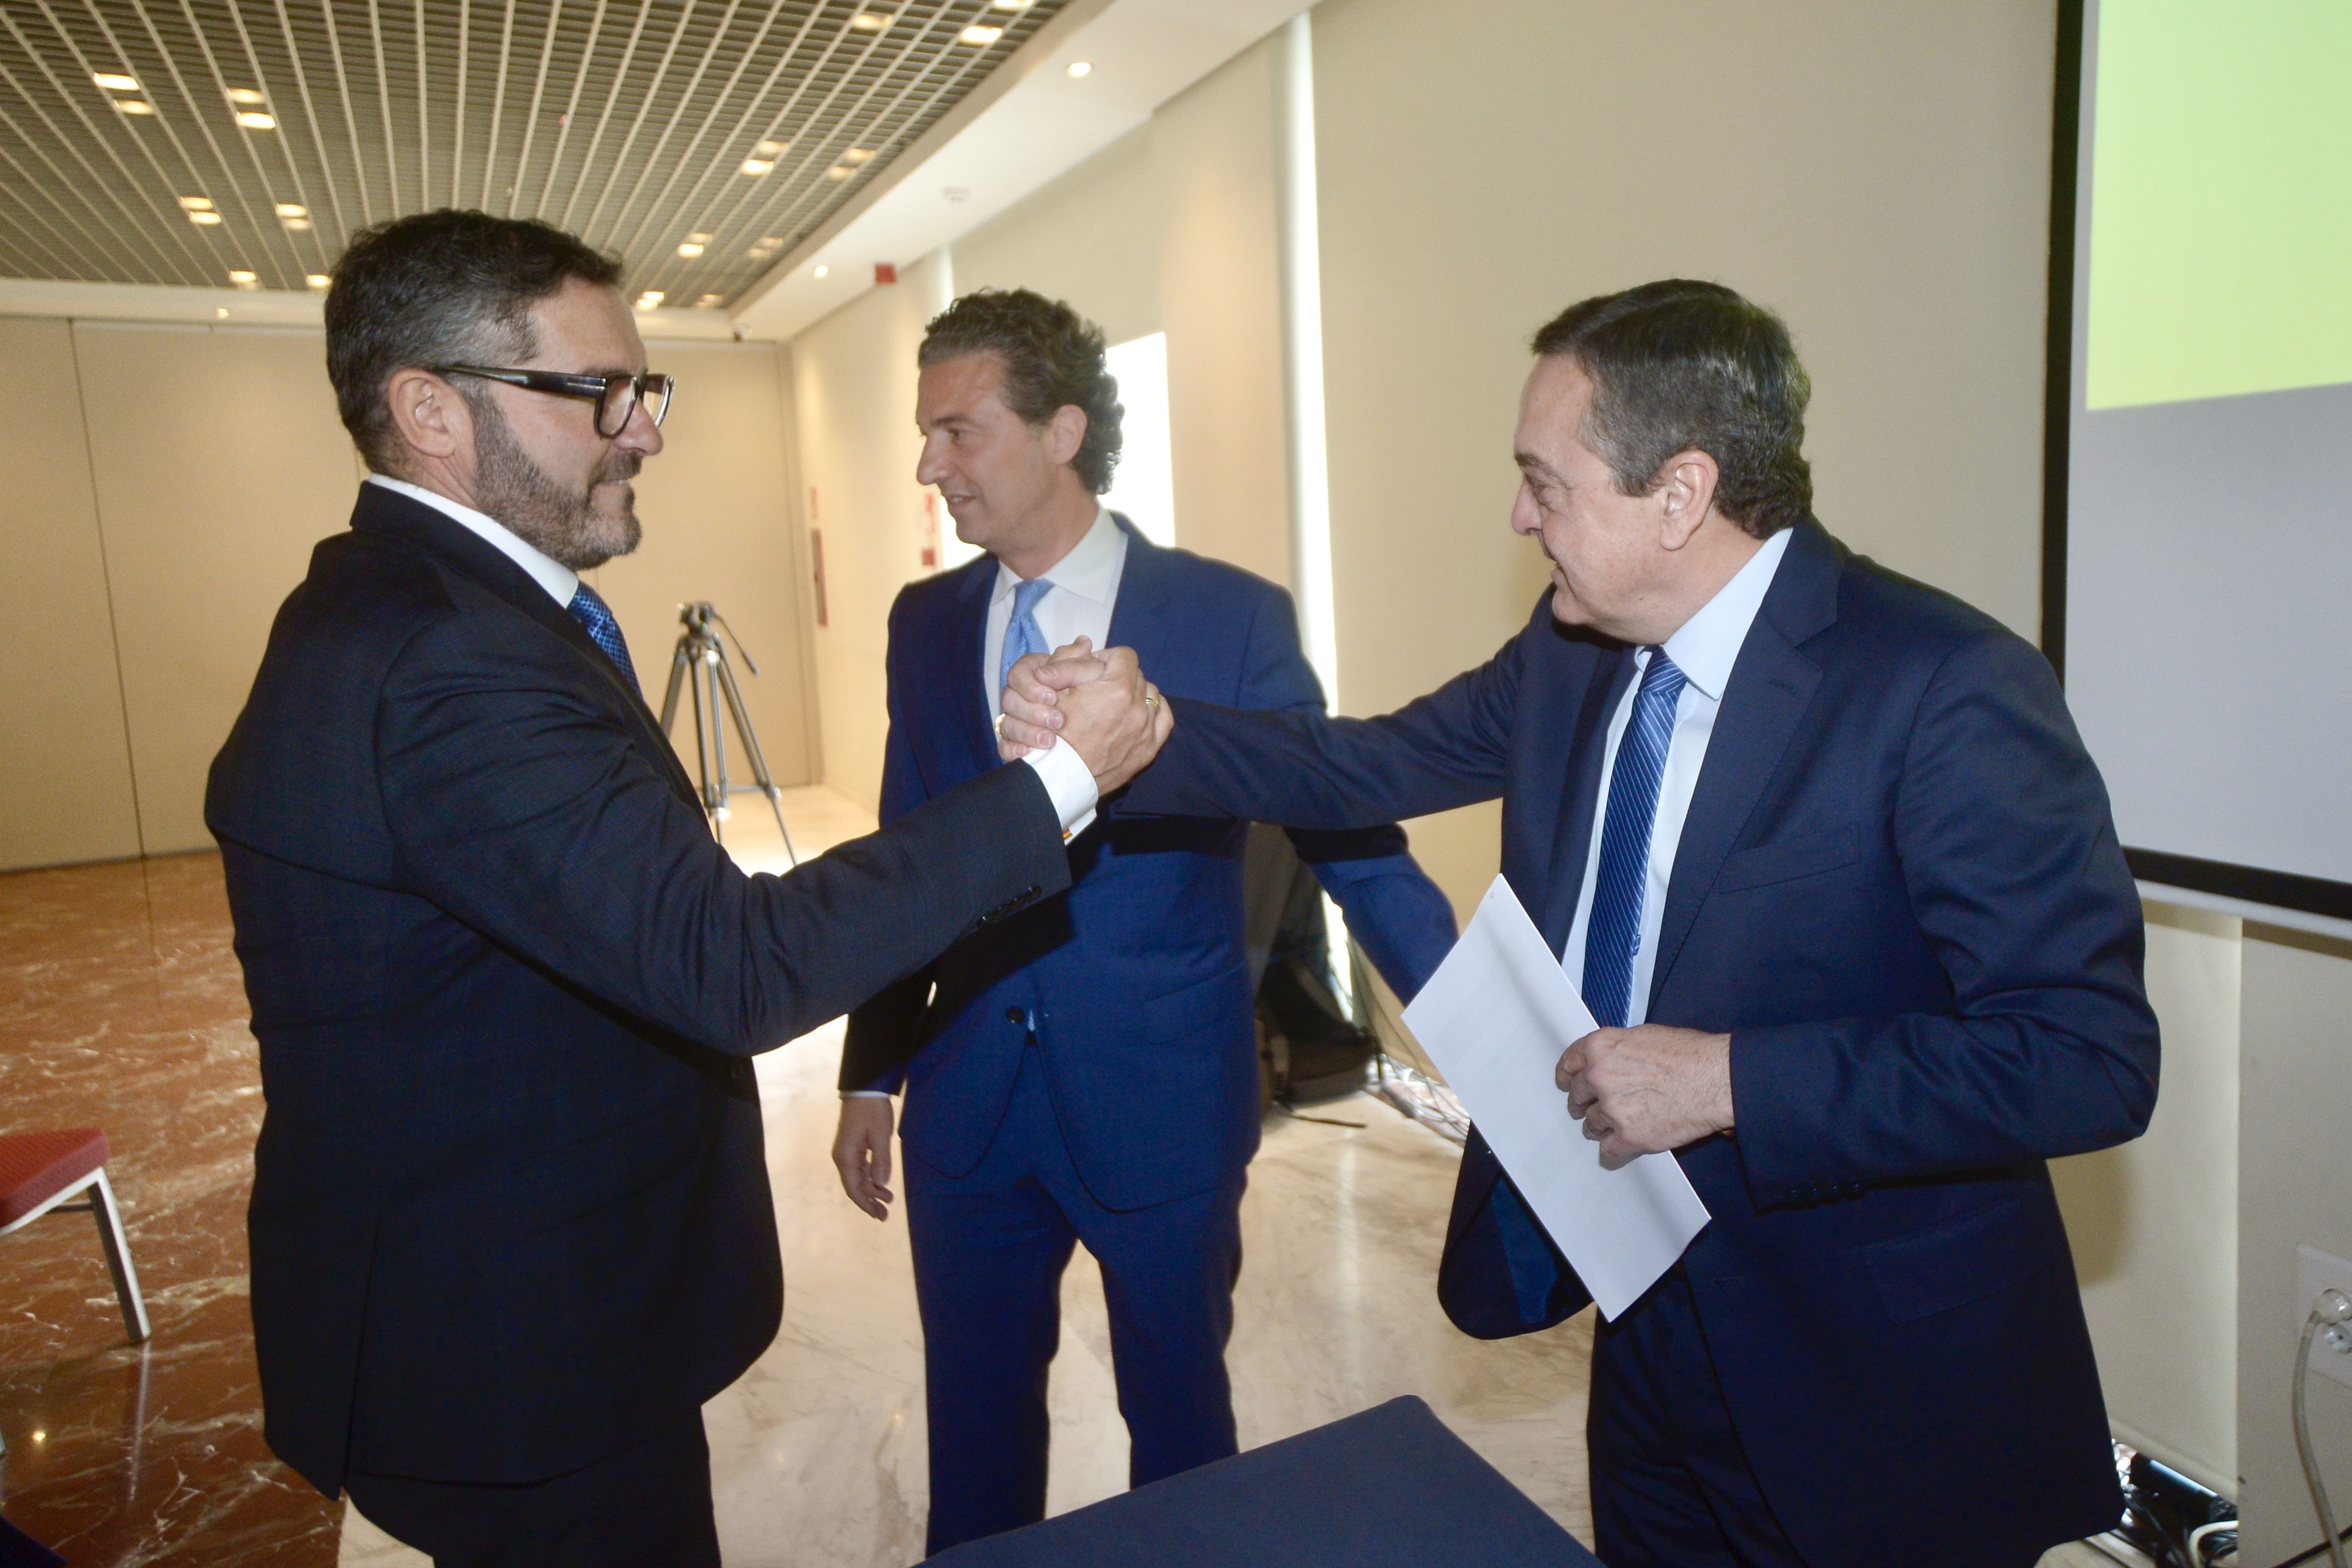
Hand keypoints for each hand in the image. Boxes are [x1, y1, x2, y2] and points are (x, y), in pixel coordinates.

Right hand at [832, 1097, 895, 1220]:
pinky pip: (860, 1168)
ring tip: (889, 1200)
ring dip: (871, 1190)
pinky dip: (870, 1178)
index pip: (853, 1188)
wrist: (864, 1089)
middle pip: (854, 1186)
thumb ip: (881, 1161)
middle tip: (885, 1214)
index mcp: (845, 1157)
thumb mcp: (881, 1136)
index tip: (878, 1215)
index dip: (865, 1204)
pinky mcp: (853, 1146)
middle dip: (869, 1201)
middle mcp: (842, 1157)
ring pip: (858, 1178)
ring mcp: (847, 1152)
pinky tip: (881, 1183)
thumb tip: (881, 1184)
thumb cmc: (872, 1110)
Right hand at [996, 639, 1100, 757]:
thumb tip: (1083, 642)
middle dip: (1032, 710)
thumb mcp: (1091, 675)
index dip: (1030, 684)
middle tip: (1057, 721)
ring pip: (1006, 724)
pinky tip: (1026, 754)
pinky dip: (1012, 750)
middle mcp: (1022, 697)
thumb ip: (1084, 660)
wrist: (1096, 742)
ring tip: (1050, 741)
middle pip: (1008, 698)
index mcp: (1035, 675)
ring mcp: (1017, 721)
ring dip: (1026, 732)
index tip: (1053, 696)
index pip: (1019, 672)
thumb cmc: (1094, 698)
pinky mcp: (1017, 745)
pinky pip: (1004, 747)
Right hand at [1000, 638, 1170, 791]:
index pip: (1123, 655)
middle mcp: (1138, 708)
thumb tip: (1085, 643)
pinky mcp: (1149, 749)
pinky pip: (1163, 719)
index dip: (1106, 657)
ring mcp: (1146, 730)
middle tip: (1099, 685)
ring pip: (1151, 694)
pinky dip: (1154, 710)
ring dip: (1136, 691)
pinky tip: (1141, 711)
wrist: (1060, 779)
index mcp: (1116, 689)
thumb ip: (1071, 662)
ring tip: (1116, 700)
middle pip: (1137, 674)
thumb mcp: (1055, 691)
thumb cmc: (1053, 734)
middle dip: (1118, 674)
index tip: (1093, 667)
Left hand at [1556, 1025, 1733, 1162]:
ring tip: (1614, 1126)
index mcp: (1601, 1047)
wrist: (1716, 1079)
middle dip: (1582, 1103)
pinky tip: (1622, 1145)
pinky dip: (1614, 1150)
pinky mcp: (1628, 1136)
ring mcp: (1612, 1108)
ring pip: (1590, 1125)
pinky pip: (1608, 1150)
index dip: (1567, 1076)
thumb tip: (1610, 1060)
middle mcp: (1599, 1076)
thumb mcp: (1645, 1036)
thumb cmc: (1690, 1055)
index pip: (1568, 1063)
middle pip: (1576, 1096)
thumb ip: (1617, 1051)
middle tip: (1590, 1108)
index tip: (1567, 1083)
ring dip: (1598, 1127)